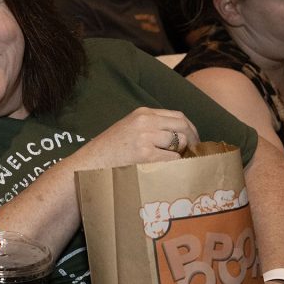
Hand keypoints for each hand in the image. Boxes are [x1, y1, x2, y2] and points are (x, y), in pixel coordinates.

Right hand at [75, 107, 199, 169]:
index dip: (190, 128)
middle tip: (194, 152)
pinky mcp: (146, 155)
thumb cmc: (108, 151)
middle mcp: (146, 122)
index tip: (193, 139)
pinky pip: (172, 159)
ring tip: (178, 162)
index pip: (177, 116)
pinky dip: (175, 165)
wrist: (89, 164)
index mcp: (142, 113)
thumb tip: (178, 136)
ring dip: (182, 154)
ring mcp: (146, 138)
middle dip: (193, 140)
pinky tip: (169, 169)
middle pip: (183, 127)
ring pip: (180, 143)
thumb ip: (150, 126)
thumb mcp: (128, 128)